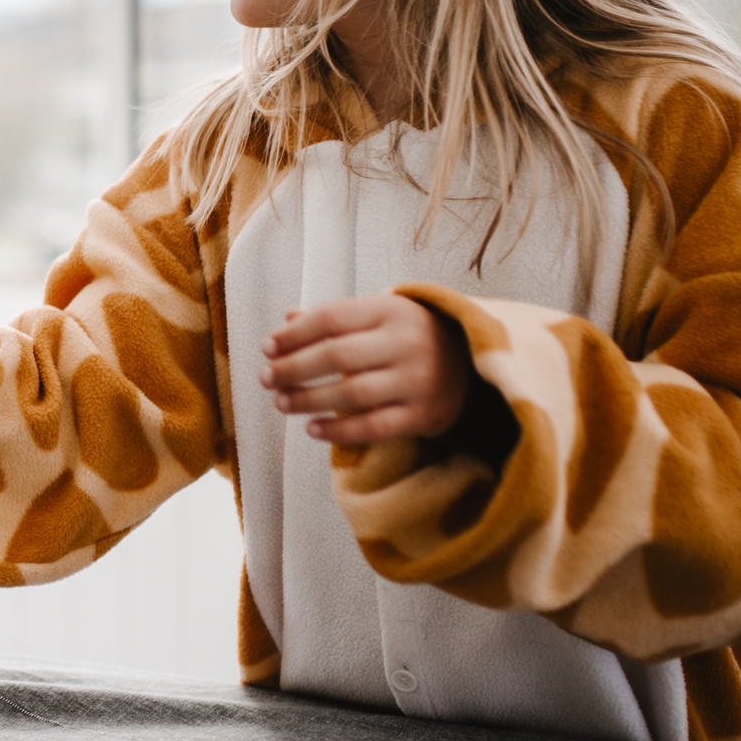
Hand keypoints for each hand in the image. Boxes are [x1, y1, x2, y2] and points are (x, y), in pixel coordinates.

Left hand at [259, 294, 471, 445]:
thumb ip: (336, 317)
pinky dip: (338, 430)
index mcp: (393, 310)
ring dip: (308, 400)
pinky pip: (373, 427)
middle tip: (265, 378)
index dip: (294, 334)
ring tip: (281, 402)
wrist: (476, 361)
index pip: (331, 319)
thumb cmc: (412, 336)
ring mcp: (418, 380)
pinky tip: (311, 429)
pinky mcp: (424, 415)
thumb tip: (286, 319)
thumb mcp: (380, 316)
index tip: (266, 348)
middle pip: (337, 356)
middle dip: (293, 368)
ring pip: (351, 394)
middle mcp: (408, 343)